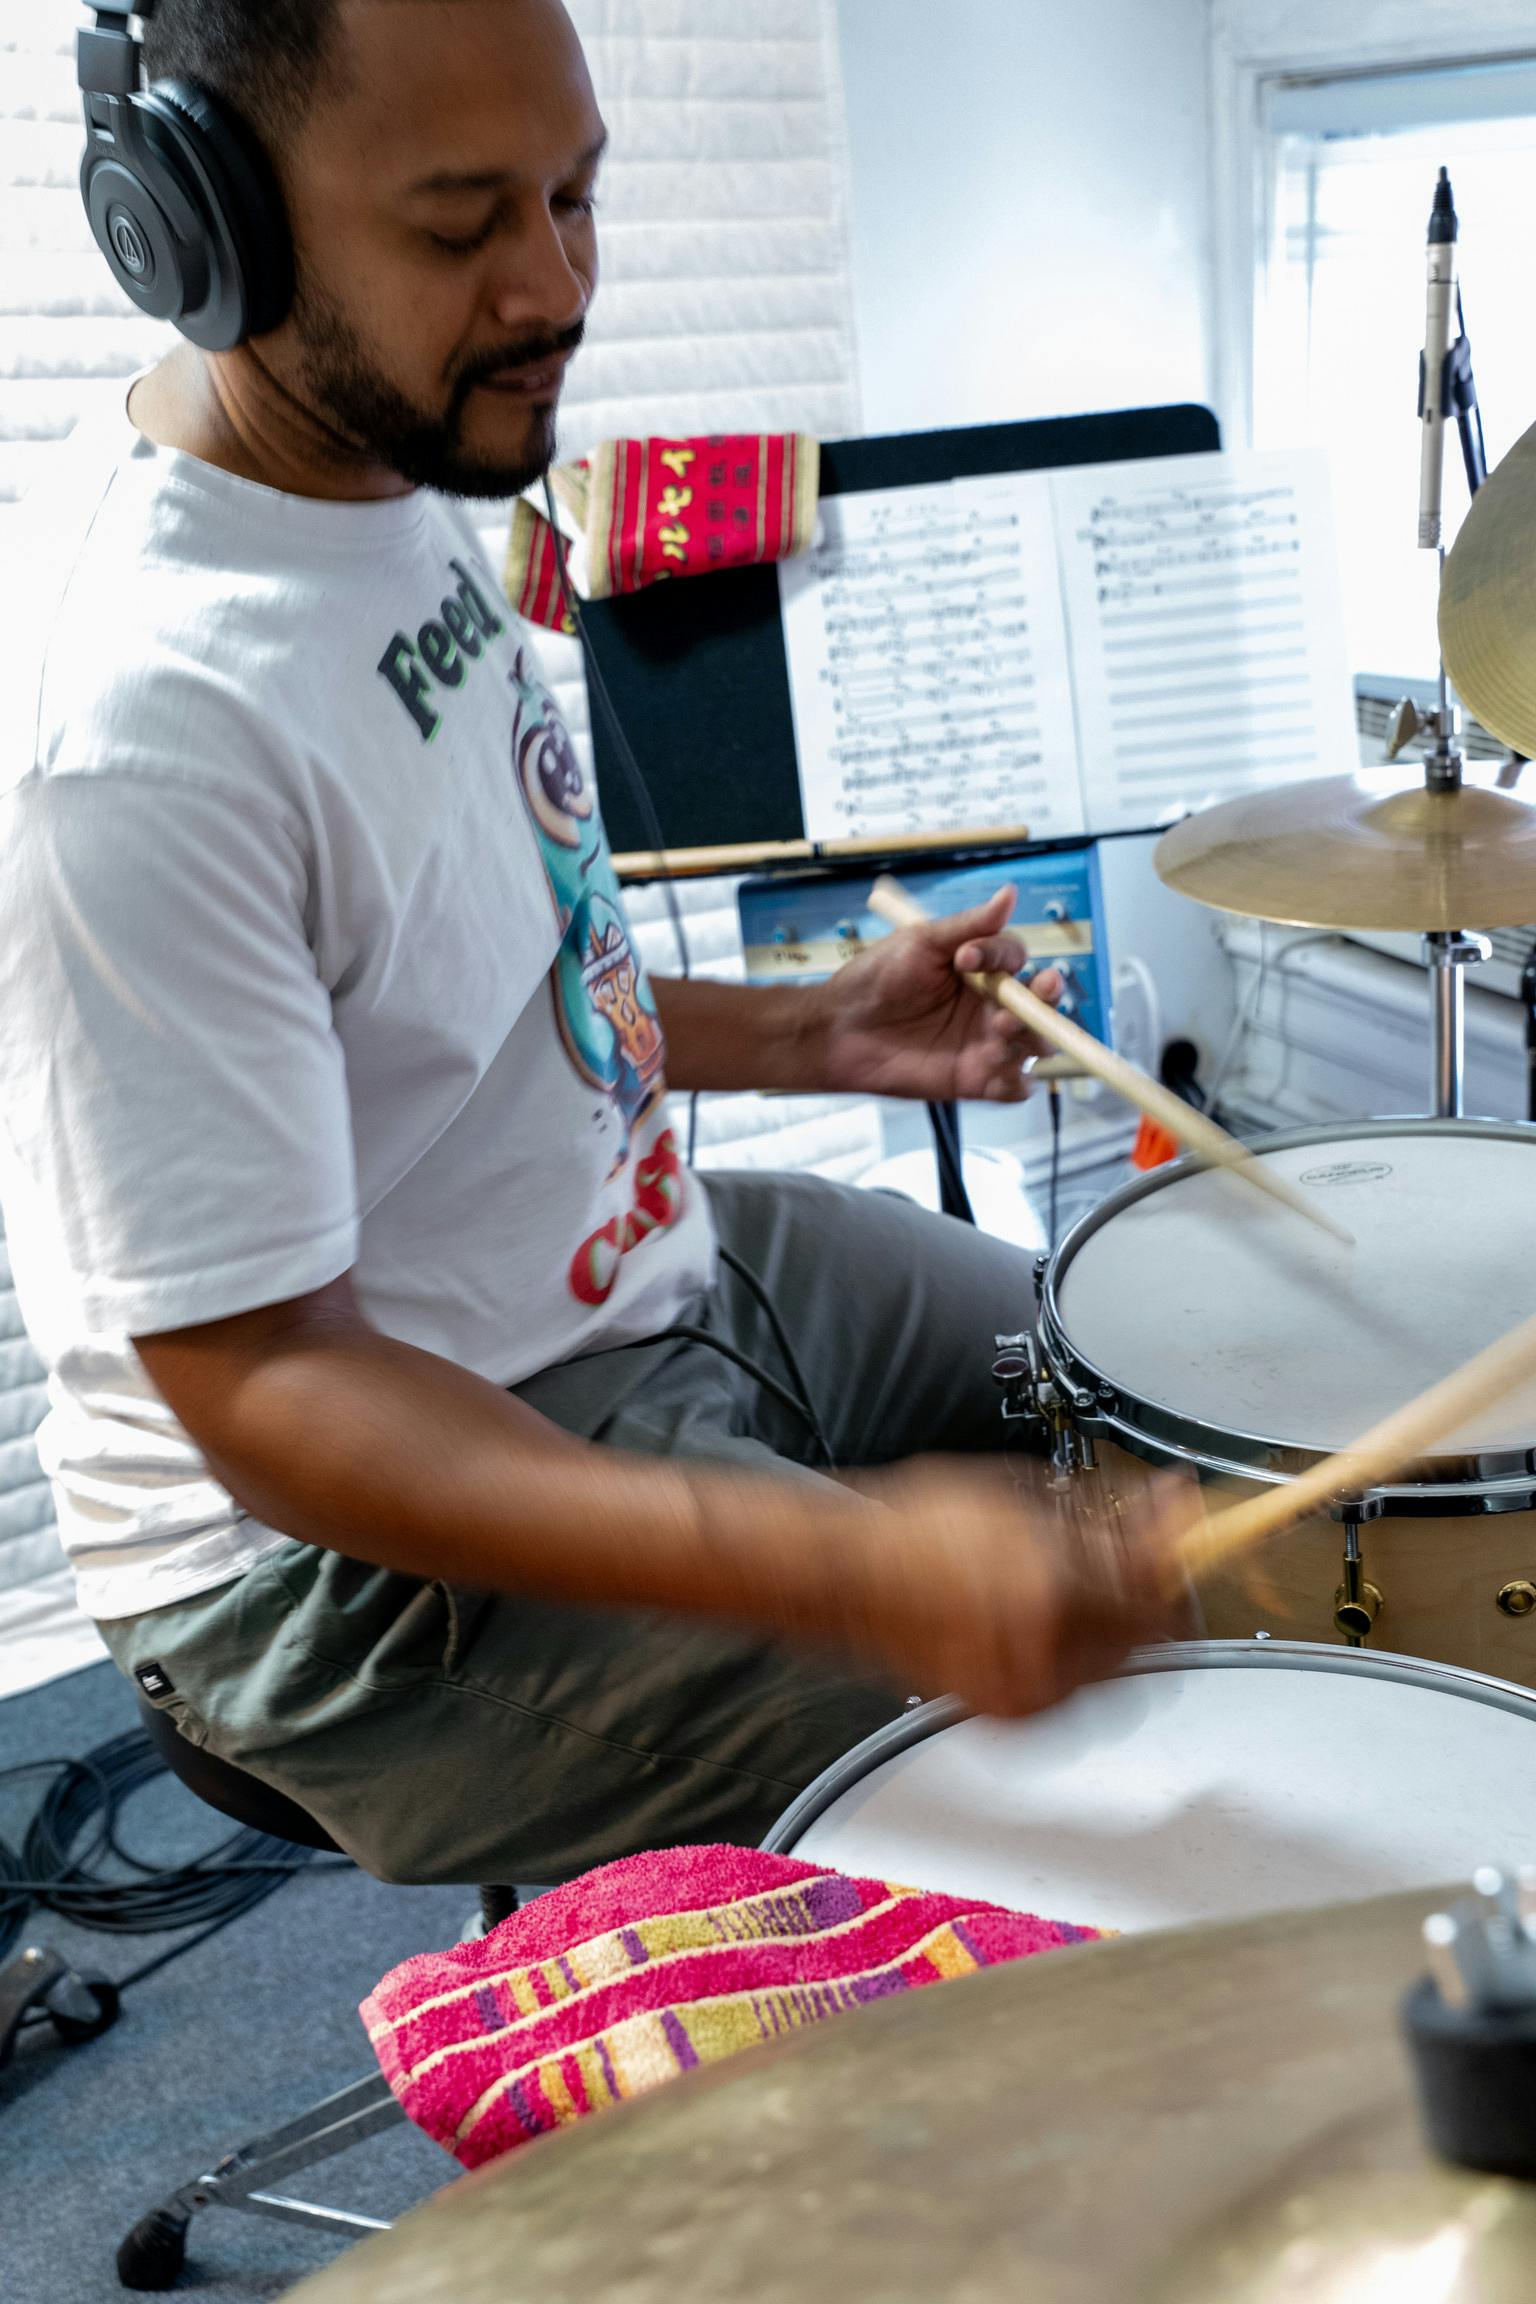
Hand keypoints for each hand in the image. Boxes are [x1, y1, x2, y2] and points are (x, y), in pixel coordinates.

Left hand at [810, 885, 1061, 1103]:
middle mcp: (990, 1006)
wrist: (840, 1028)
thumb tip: (1010, 893)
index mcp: (981, 970)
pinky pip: (1014, 1087)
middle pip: (1040, 1002)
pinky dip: (1019, 1083)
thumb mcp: (920, 942)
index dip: (1001, 956)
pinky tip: (1006, 1072)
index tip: (965, 958)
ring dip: (1031, 1035)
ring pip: (1034, 1042)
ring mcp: (986, 1044)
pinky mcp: (975, 1080)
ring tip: (1001, 1029)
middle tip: (1029, 995)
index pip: (1015, 959)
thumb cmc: (875, 980)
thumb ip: (968, 925)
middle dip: (1045, 998)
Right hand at [815, 1459, 1193, 1718]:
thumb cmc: (915, 1530)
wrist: (849, 1578)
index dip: (1177, 1548)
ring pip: (1118, 1670)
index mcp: (1050, 1590)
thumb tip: (1159, 1512)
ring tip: (1082, 1589)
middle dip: (1148, 1592)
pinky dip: (1078, 1659)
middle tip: (1137, 1556)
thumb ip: (1102, 1513)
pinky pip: (1075, 1692)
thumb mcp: (1021, 1496)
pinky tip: (1049, 1623)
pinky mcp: (1008, 1715)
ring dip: (1117, 1629)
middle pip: (1147, 1635)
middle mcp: (1044, 1652)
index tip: (1181, 1523)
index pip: (1153, 1583)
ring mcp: (1026, 1693)